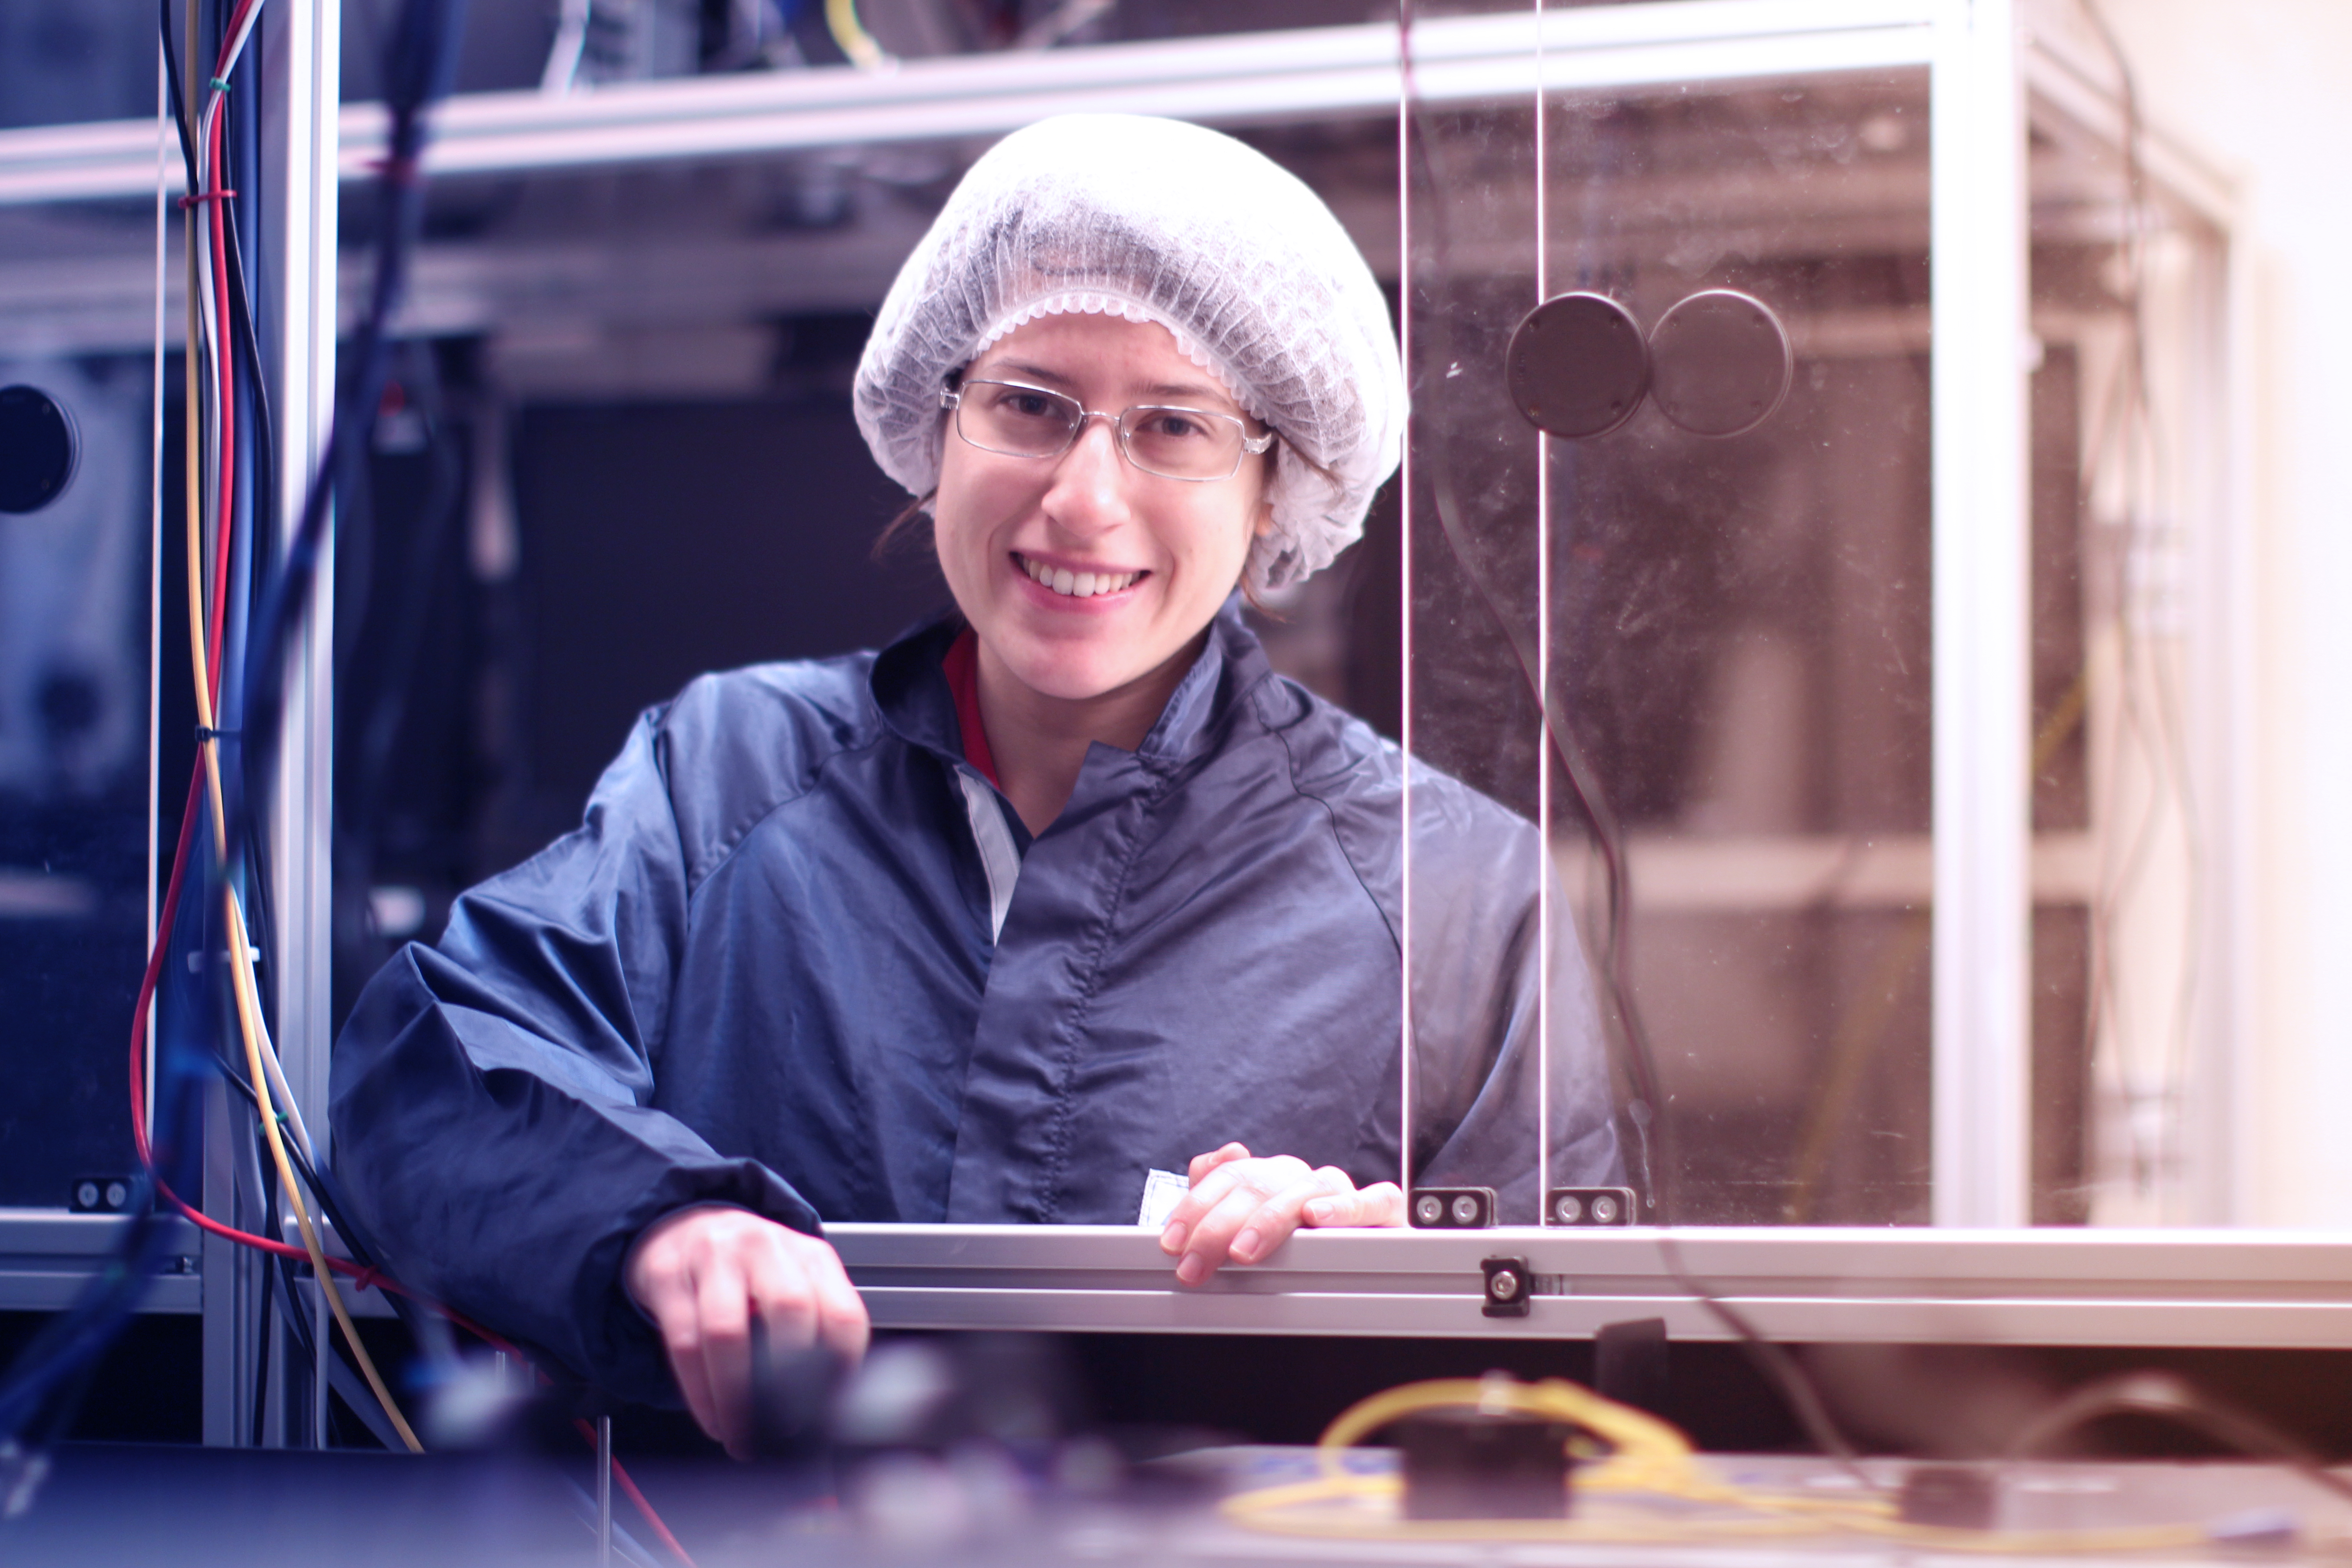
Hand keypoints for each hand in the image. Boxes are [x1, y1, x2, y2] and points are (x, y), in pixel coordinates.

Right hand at [623, 1207, 869, 1456]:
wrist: (682, 1227)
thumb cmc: (749, 1270)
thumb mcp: (794, 1282)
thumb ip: (817, 1326)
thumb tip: (832, 1401)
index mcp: (811, 1256)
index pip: (843, 1313)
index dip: (840, 1368)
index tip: (828, 1409)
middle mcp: (766, 1248)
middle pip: (790, 1310)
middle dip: (789, 1379)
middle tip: (784, 1428)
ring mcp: (714, 1257)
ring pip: (727, 1333)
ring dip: (735, 1397)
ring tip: (741, 1436)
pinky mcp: (669, 1276)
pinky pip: (685, 1343)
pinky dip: (700, 1393)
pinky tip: (713, 1419)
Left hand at [1157, 1143, 1404, 1285]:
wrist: (1370, 1260)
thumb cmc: (1304, 1247)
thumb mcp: (1250, 1226)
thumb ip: (1222, 1196)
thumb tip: (1204, 1165)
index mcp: (1269, 1178)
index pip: (1227, 1177)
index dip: (1195, 1207)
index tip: (1172, 1243)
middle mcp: (1301, 1180)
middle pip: (1257, 1184)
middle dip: (1218, 1227)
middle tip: (1195, 1266)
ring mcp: (1341, 1194)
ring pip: (1305, 1189)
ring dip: (1269, 1220)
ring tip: (1243, 1250)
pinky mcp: (1381, 1213)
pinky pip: (1371, 1200)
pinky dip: (1345, 1206)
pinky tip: (1317, 1217)